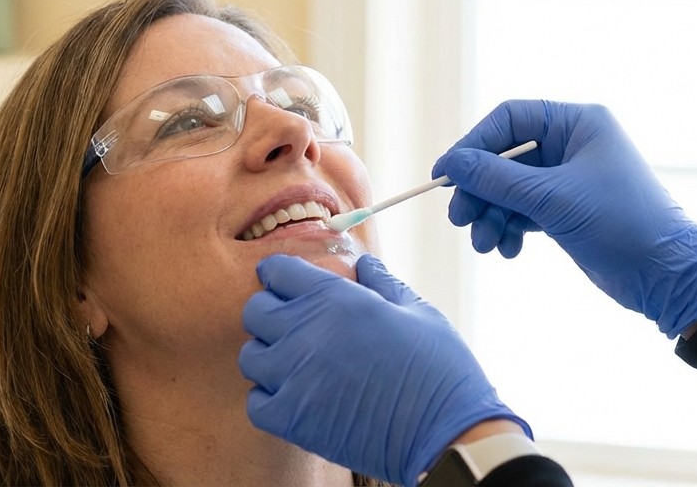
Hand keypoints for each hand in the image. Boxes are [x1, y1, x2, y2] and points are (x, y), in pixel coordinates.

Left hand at [240, 254, 526, 486]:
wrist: (445, 432)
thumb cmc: (438, 368)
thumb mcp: (416, 312)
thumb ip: (382, 283)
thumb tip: (364, 264)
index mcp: (336, 297)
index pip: (278, 272)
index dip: (281, 276)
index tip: (287, 285)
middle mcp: (307, 331)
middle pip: (256, 311)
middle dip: (271, 313)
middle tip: (293, 325)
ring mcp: (295, 377)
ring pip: (251, 357)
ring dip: (269, 357)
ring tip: (295, 365)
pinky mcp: (293, 419)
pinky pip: (256, 403)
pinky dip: (268, 400)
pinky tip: (294, 397)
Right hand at [433, 100, 696, 337]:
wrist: (667, 277)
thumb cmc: (622, 225)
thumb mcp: (553, 199)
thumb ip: (497, 179)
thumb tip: (450, 164)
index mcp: (578, 123)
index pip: (508, 120)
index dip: (472, 145)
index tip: (444, 175)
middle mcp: (571, 145)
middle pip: (503, 157)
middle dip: (479, 190)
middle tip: (460, 219)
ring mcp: (568, 179)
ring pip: (509, 189)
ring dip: (491, 216)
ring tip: (485, 244)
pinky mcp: (566, 211)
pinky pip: (522, 212)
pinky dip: (509, 229)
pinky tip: (507, 250)